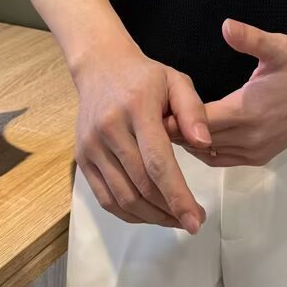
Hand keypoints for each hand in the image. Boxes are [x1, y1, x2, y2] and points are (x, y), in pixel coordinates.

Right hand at [70, 32, 211, 231]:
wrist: (101, 66)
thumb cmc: (145, 76)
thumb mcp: (176, 81)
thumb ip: (193, 110)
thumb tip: (204, 143)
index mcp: (137, 108)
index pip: (157, 161)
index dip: (177, 195)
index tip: (196, 219)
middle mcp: (110, 130)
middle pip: (141, 184)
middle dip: (169, 210)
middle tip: (194, 220)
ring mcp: (92, 146)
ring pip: (122, 197)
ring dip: (151, 216)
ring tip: (175, 219)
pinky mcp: (82, 158)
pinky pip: (105, 197)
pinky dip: (129, 212)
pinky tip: (150, 213)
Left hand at [164, 18, 286, 166]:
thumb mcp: (279, 46)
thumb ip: (250, 38)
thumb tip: (226, 26)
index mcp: (247, 112)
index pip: (198, 121)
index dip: (174, 116)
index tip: (153, 106)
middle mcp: (248, 138)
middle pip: (198, 141)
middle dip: (175, 131)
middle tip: (151, 116)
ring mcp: (255, 151)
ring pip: (208, 155)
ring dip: (189, 143)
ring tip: (169, 125)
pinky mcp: (260, 157)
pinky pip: (223, 159)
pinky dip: (205, 150)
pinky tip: (195, 135)